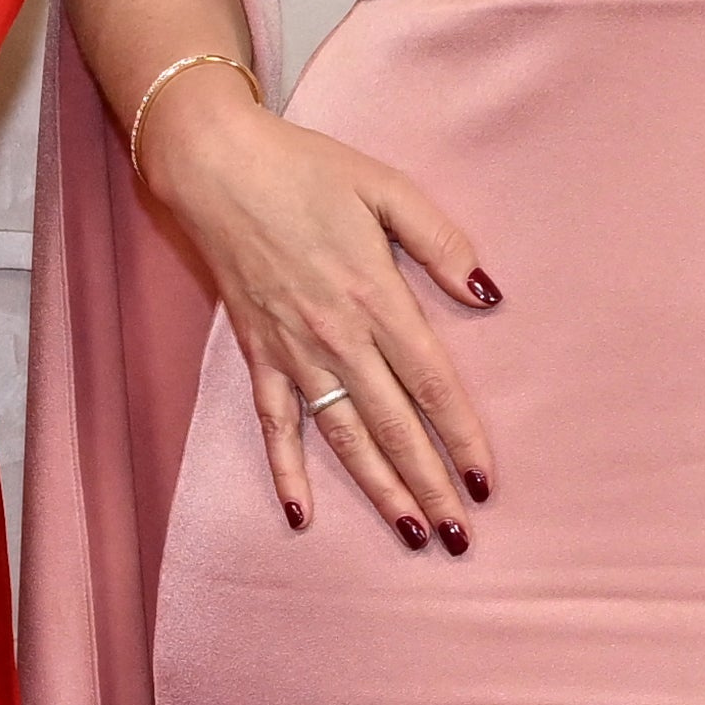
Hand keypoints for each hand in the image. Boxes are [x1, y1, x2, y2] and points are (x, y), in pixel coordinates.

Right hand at [134, 70, 498, 546]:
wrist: (216, 167)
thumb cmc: (306, 171)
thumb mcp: (387, 187)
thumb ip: (440, 242)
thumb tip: (487, 294)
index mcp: (377, 299)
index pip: (432, 386)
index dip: (461, 437)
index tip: (485, 483)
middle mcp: (338, 339)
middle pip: (394, 427)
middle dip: (430, 486)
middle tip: (460, 537)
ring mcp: (294, 353)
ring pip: (343, 438)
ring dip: (378, 490)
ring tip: (410, 535)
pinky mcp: (258, 355)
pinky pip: (274, 425)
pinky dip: (286, 470)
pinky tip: (302, 513)